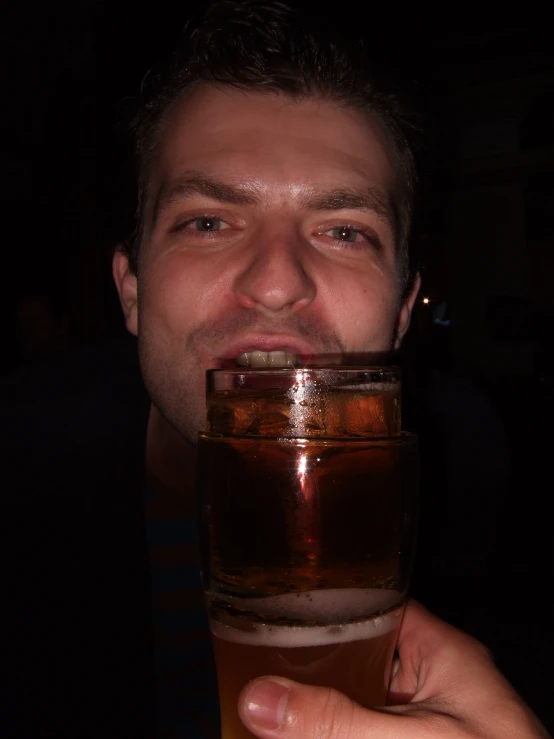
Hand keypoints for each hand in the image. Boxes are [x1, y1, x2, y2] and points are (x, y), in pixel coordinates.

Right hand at [238, 600, 549, 737]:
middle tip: (261, 655)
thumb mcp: (410, 738)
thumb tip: (259, 700)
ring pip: (364, 697)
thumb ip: (336, 719)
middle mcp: (434, 681)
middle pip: (363, 654)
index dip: (333, 599)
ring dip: (326, 700)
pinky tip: (306, 731)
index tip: (284, 599)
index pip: (378, 603)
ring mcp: (428, 720)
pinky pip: (369, 727)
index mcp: (440, 651)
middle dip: (316, 659)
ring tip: (270, 693)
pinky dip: (342, 728)